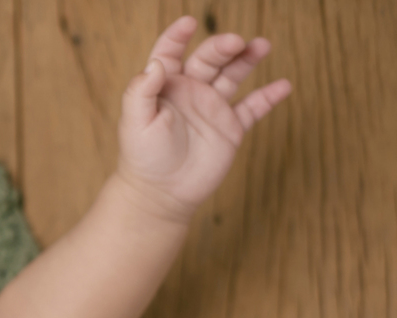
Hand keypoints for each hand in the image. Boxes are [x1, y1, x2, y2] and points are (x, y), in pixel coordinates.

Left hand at [116, 16, 291, 221]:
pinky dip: (268, 97)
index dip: (177, 36)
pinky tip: (283, 86)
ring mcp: (212, 109)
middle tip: (236, 43)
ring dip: (247, 59)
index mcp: (165, 88)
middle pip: (208, 59)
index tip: (189, 23)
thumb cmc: (142, 159)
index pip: (170, 53)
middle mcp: (190, 92)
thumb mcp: (134, 123)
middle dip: (222, 47)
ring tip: (261, 46)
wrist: (160, 195)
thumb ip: (141, 92)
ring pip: (233, 76)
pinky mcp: (230, 129)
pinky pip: (253, 108)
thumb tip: (155, 64)